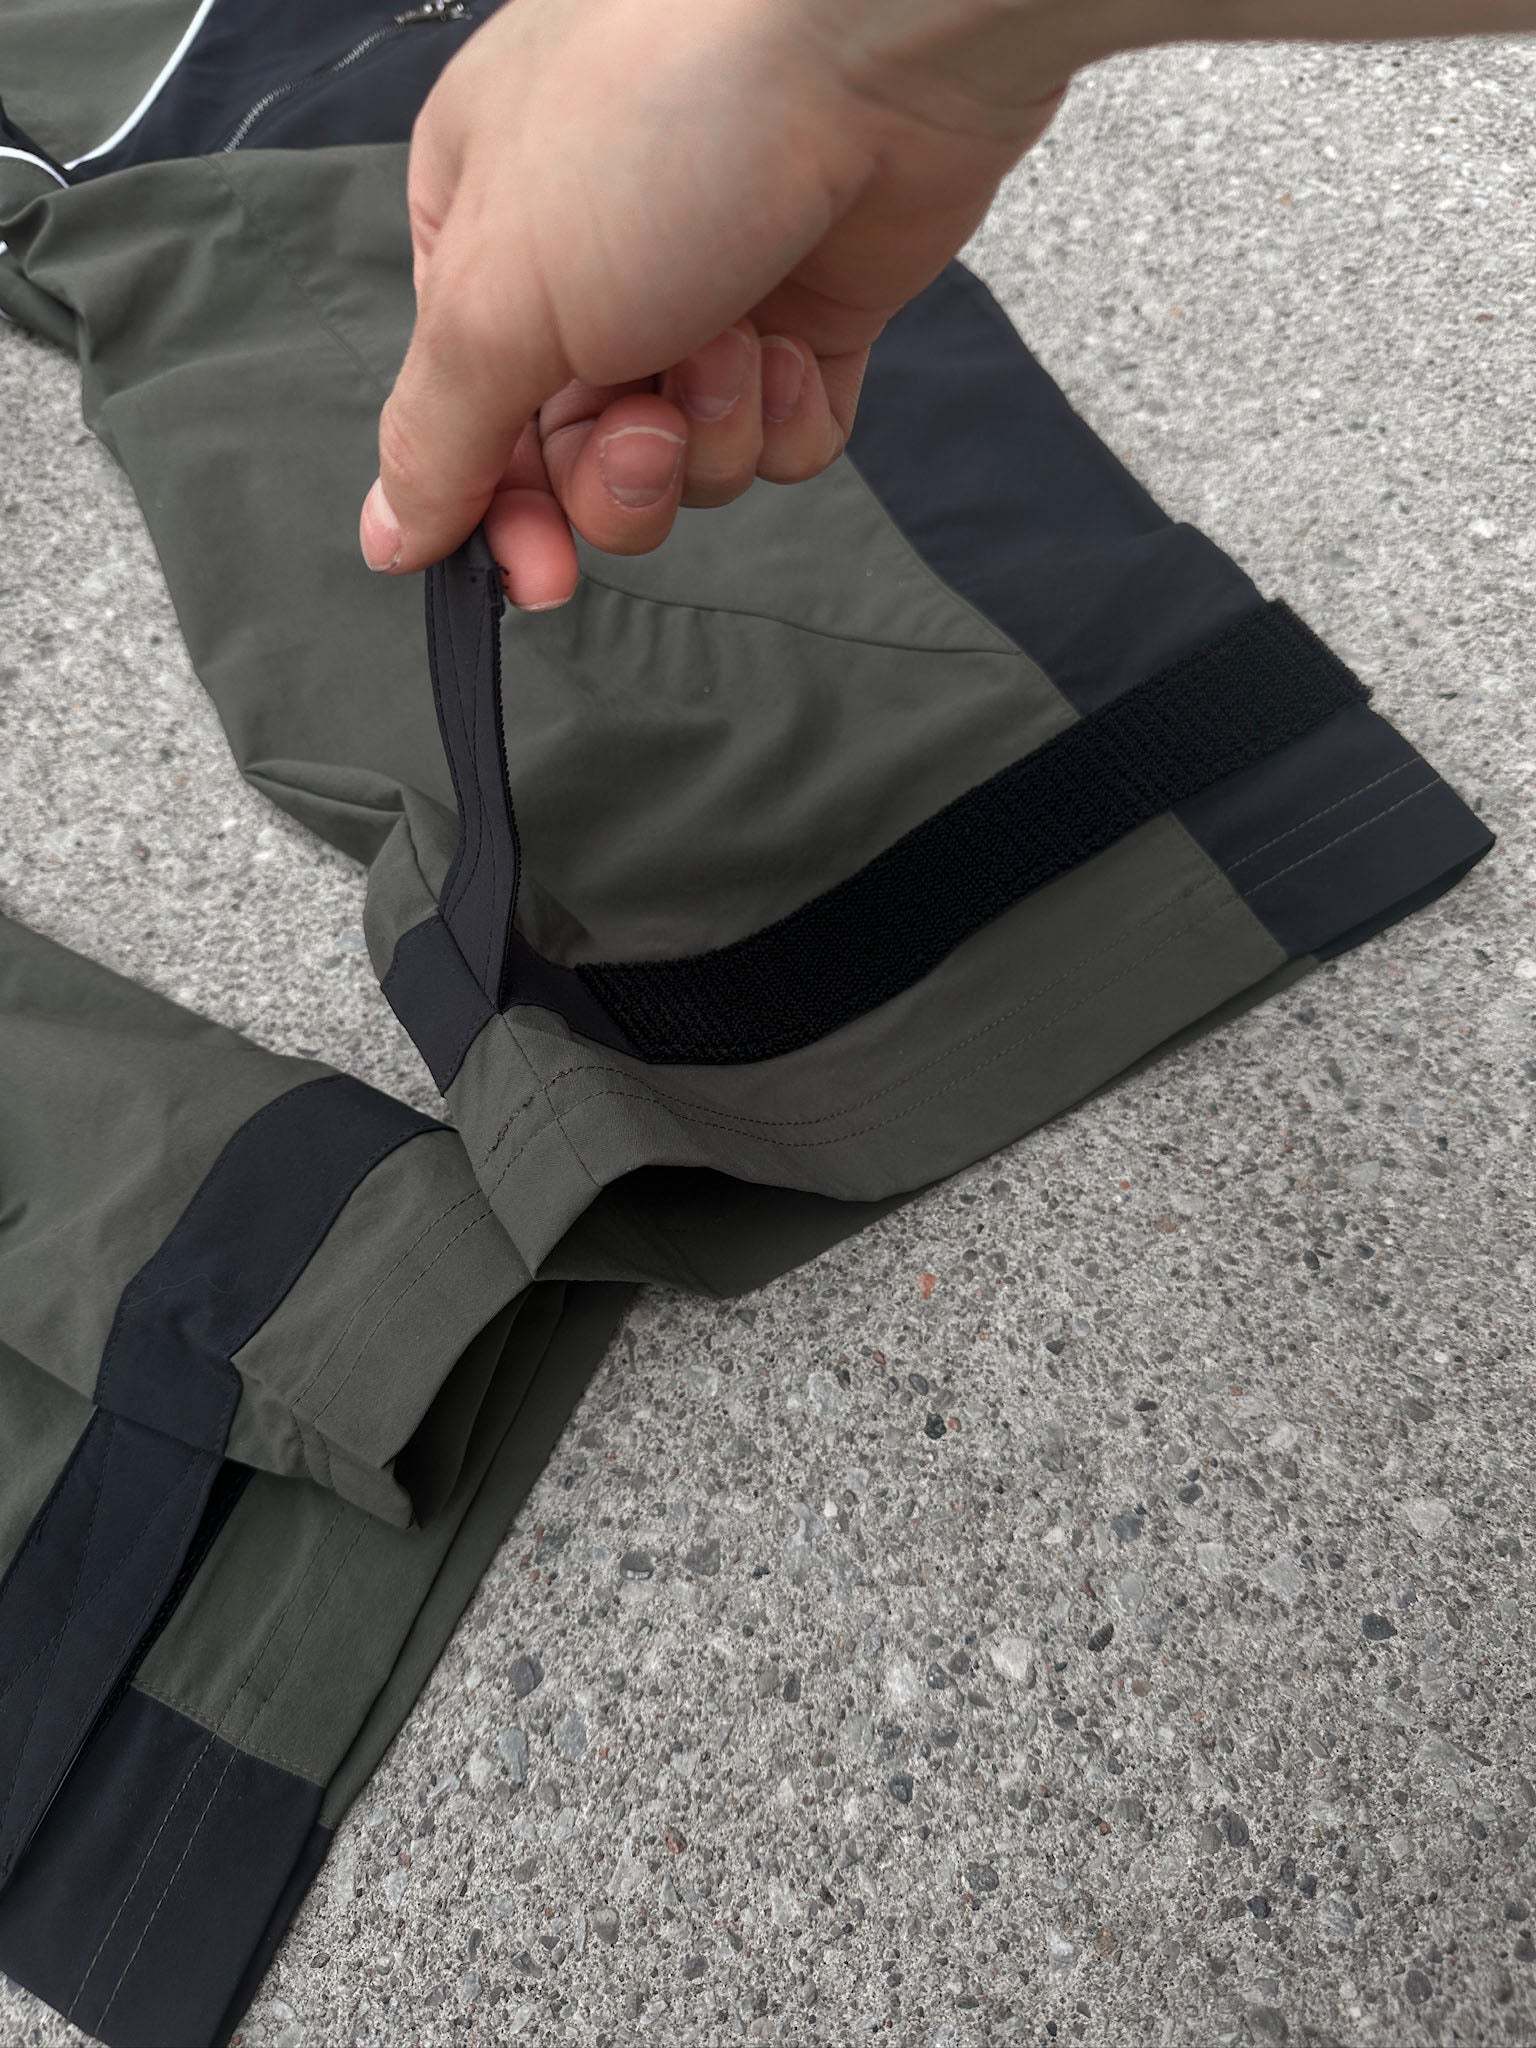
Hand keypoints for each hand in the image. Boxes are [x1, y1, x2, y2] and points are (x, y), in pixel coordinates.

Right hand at [360, 0, 1075, 606]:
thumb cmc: (652, 131)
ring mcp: (704, 301)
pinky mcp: (809, 325)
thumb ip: (436, 436)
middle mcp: (585, 278)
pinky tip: (798, 346)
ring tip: (734, 343)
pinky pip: (782, 444)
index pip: (469, 431)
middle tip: (647, 429)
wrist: (862, 43)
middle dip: (620, 474)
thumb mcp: (495, 297)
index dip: (503, 517)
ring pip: (690, 464)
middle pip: (580, 466)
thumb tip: (386, 538)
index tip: (538, 576)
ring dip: (711, 431)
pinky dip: (789, 416)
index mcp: (478, 246)